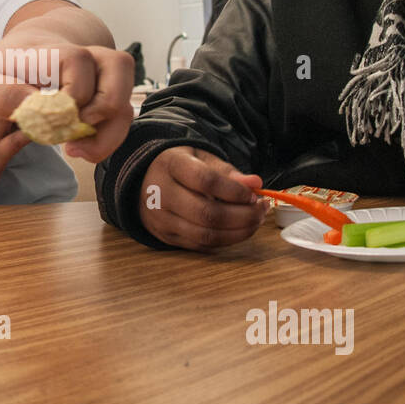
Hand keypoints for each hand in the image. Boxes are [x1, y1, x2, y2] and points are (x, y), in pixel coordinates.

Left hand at [0, 44, 134, 162]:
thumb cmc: (12, 69)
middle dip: (85, 126)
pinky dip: (104, 142)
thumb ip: (9, 94)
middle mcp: (95, 58)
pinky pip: (122, 121)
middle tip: (60, 132)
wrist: (31, 53)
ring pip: (125, 111)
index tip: (40, 117)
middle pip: (112, 98)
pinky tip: (79, 145)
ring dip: (100, 140)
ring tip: (72, 147)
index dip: (63, 111)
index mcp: (63, 52)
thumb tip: (36, 107)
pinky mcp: (116, 94)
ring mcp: (110, 77)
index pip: (78, 87)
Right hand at [138, 147, 265, 250]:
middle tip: (262, 210)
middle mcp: (161, 194)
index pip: (205, 182)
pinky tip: (238, 230)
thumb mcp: (200, 158)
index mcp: (170, 166)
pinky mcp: (166, 237)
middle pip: (207, 213)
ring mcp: (161, 219)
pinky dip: (226, 241)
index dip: (234, 191)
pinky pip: (201, 245)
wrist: (143, 182)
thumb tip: (255, 184)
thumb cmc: (179, 167)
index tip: (254, 194)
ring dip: (238, 232)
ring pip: (205, 235)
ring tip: (255, 221)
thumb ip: (227, 171)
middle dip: (243, 216)